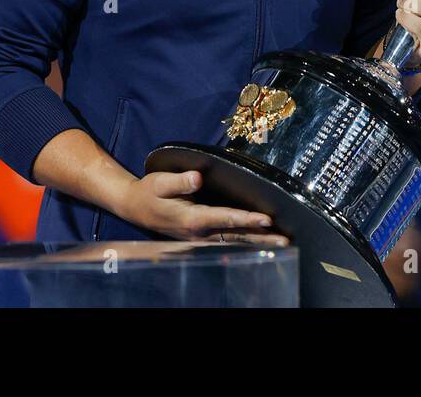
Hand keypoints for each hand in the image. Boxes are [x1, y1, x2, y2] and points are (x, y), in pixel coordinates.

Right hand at [116, 170, 288, 246]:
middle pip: (236, 236)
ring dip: (257, 242)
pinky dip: (246, 240)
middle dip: (261, 238)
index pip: (224, 218)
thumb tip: (198, 177)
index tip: (266, 219)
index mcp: (192, 219)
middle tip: (285, 241)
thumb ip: (179, 181)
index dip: (246, 219)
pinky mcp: (202, 236)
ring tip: (281, 243)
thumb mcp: (159, 182)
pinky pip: (228, 240)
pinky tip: (260, 239)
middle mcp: (199, 232)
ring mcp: (201, 238)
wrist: (135, 208)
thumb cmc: (149, 192)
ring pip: (234, 240)